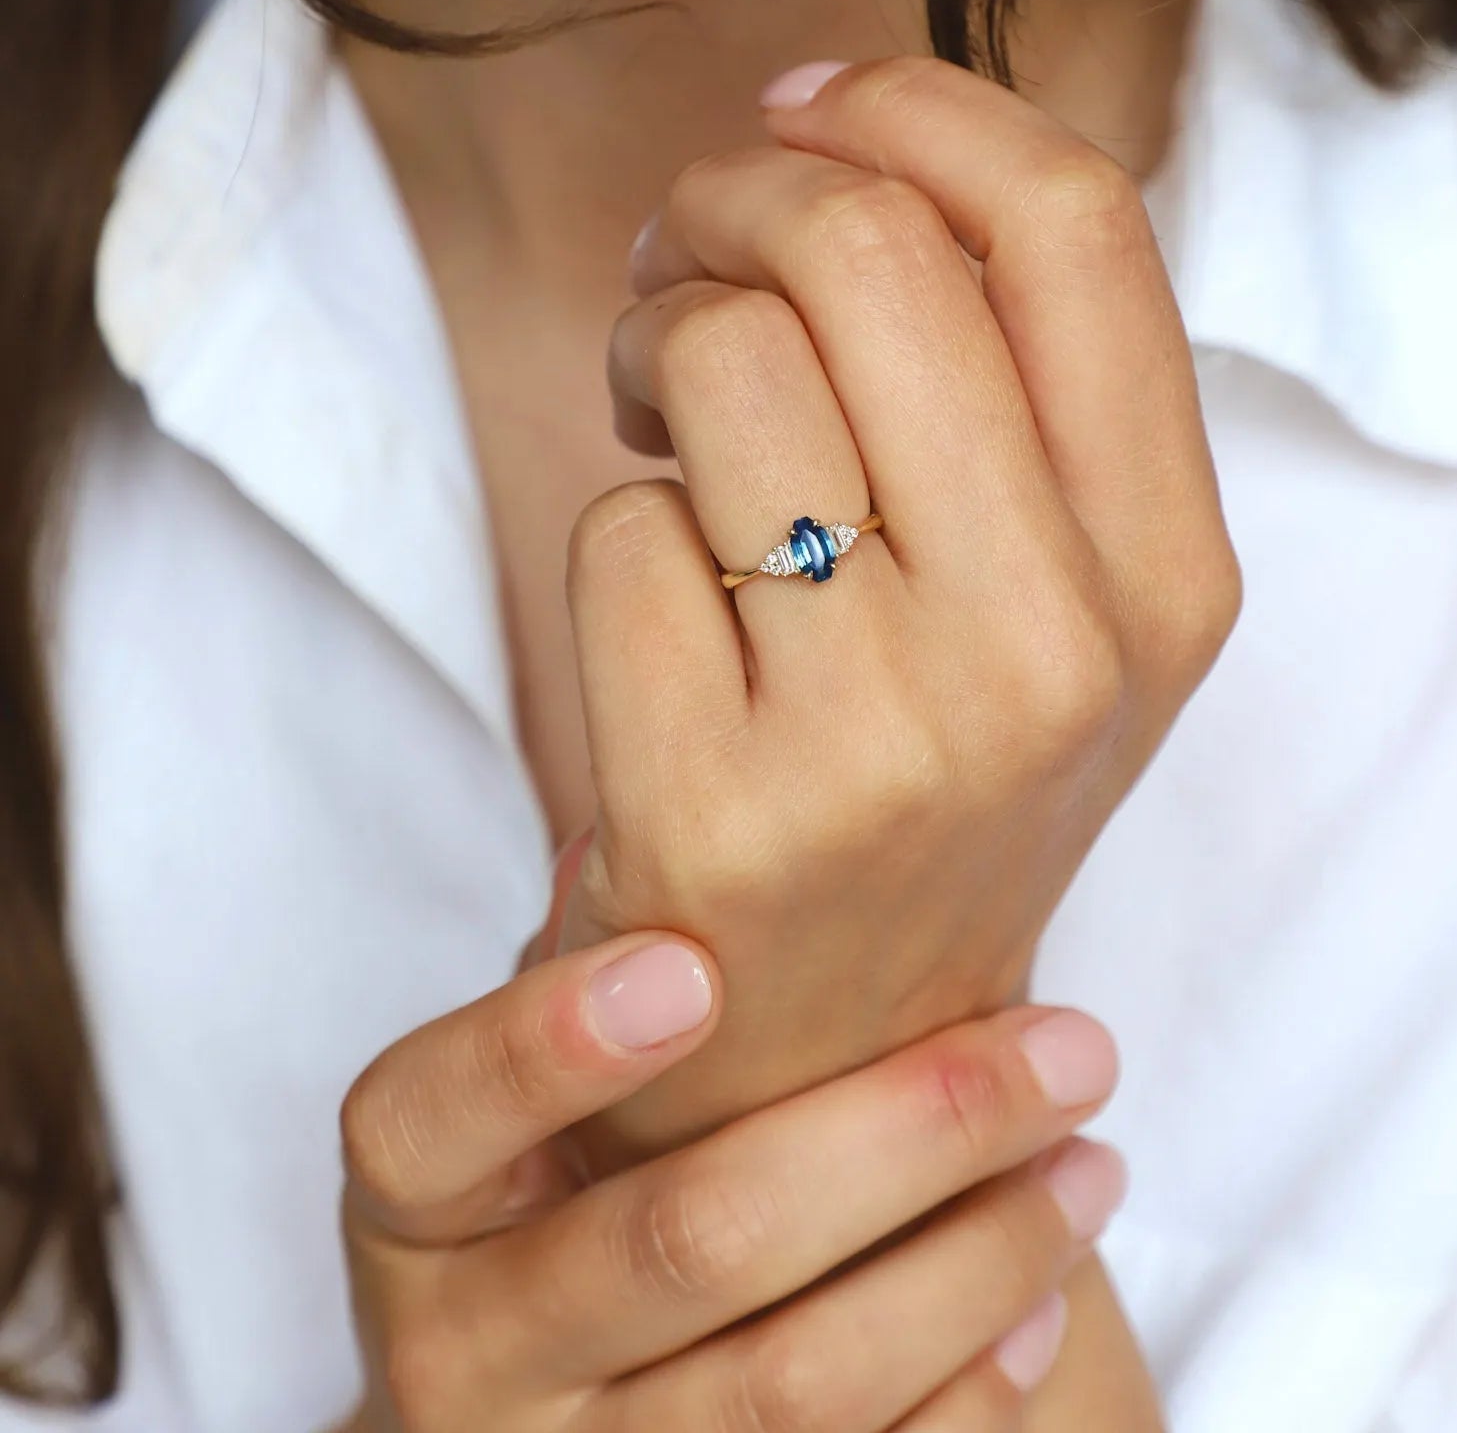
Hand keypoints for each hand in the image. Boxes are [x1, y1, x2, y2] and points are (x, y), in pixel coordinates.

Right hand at [337, 925, 1123, 1429]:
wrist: (553, 1423)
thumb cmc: (572, 1196)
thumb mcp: (540, 1104)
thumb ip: (598, 973)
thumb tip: (712, 807)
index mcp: (413, 1210)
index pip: (427, 1118)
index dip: (546, 1044)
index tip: (695, 964)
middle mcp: (460, 1357)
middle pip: (683, 1241)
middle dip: (905, 1134)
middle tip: (1072, 1046)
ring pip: (795, 1385)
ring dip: (976, 1262)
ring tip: (1092, 1161)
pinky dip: (968, 1394)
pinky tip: (1042, 1298)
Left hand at [560, 54, 1240, 1157]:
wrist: (828, 1055)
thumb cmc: (921, 770)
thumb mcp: (1049, 596)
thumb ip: (1004, 375)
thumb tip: (845, 133)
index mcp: (1166, 574)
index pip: (1076, 227)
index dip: (916, 110)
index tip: (810, 105)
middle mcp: (1056, 652)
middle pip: (868, 252)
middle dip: (734, 198)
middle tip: (690, 252)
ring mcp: (889, 741)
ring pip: (720, 361)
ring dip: (654, 346)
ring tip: (665, 424)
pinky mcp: (721, 811)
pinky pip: (617, 525)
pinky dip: (616, 529)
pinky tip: (658, 606)